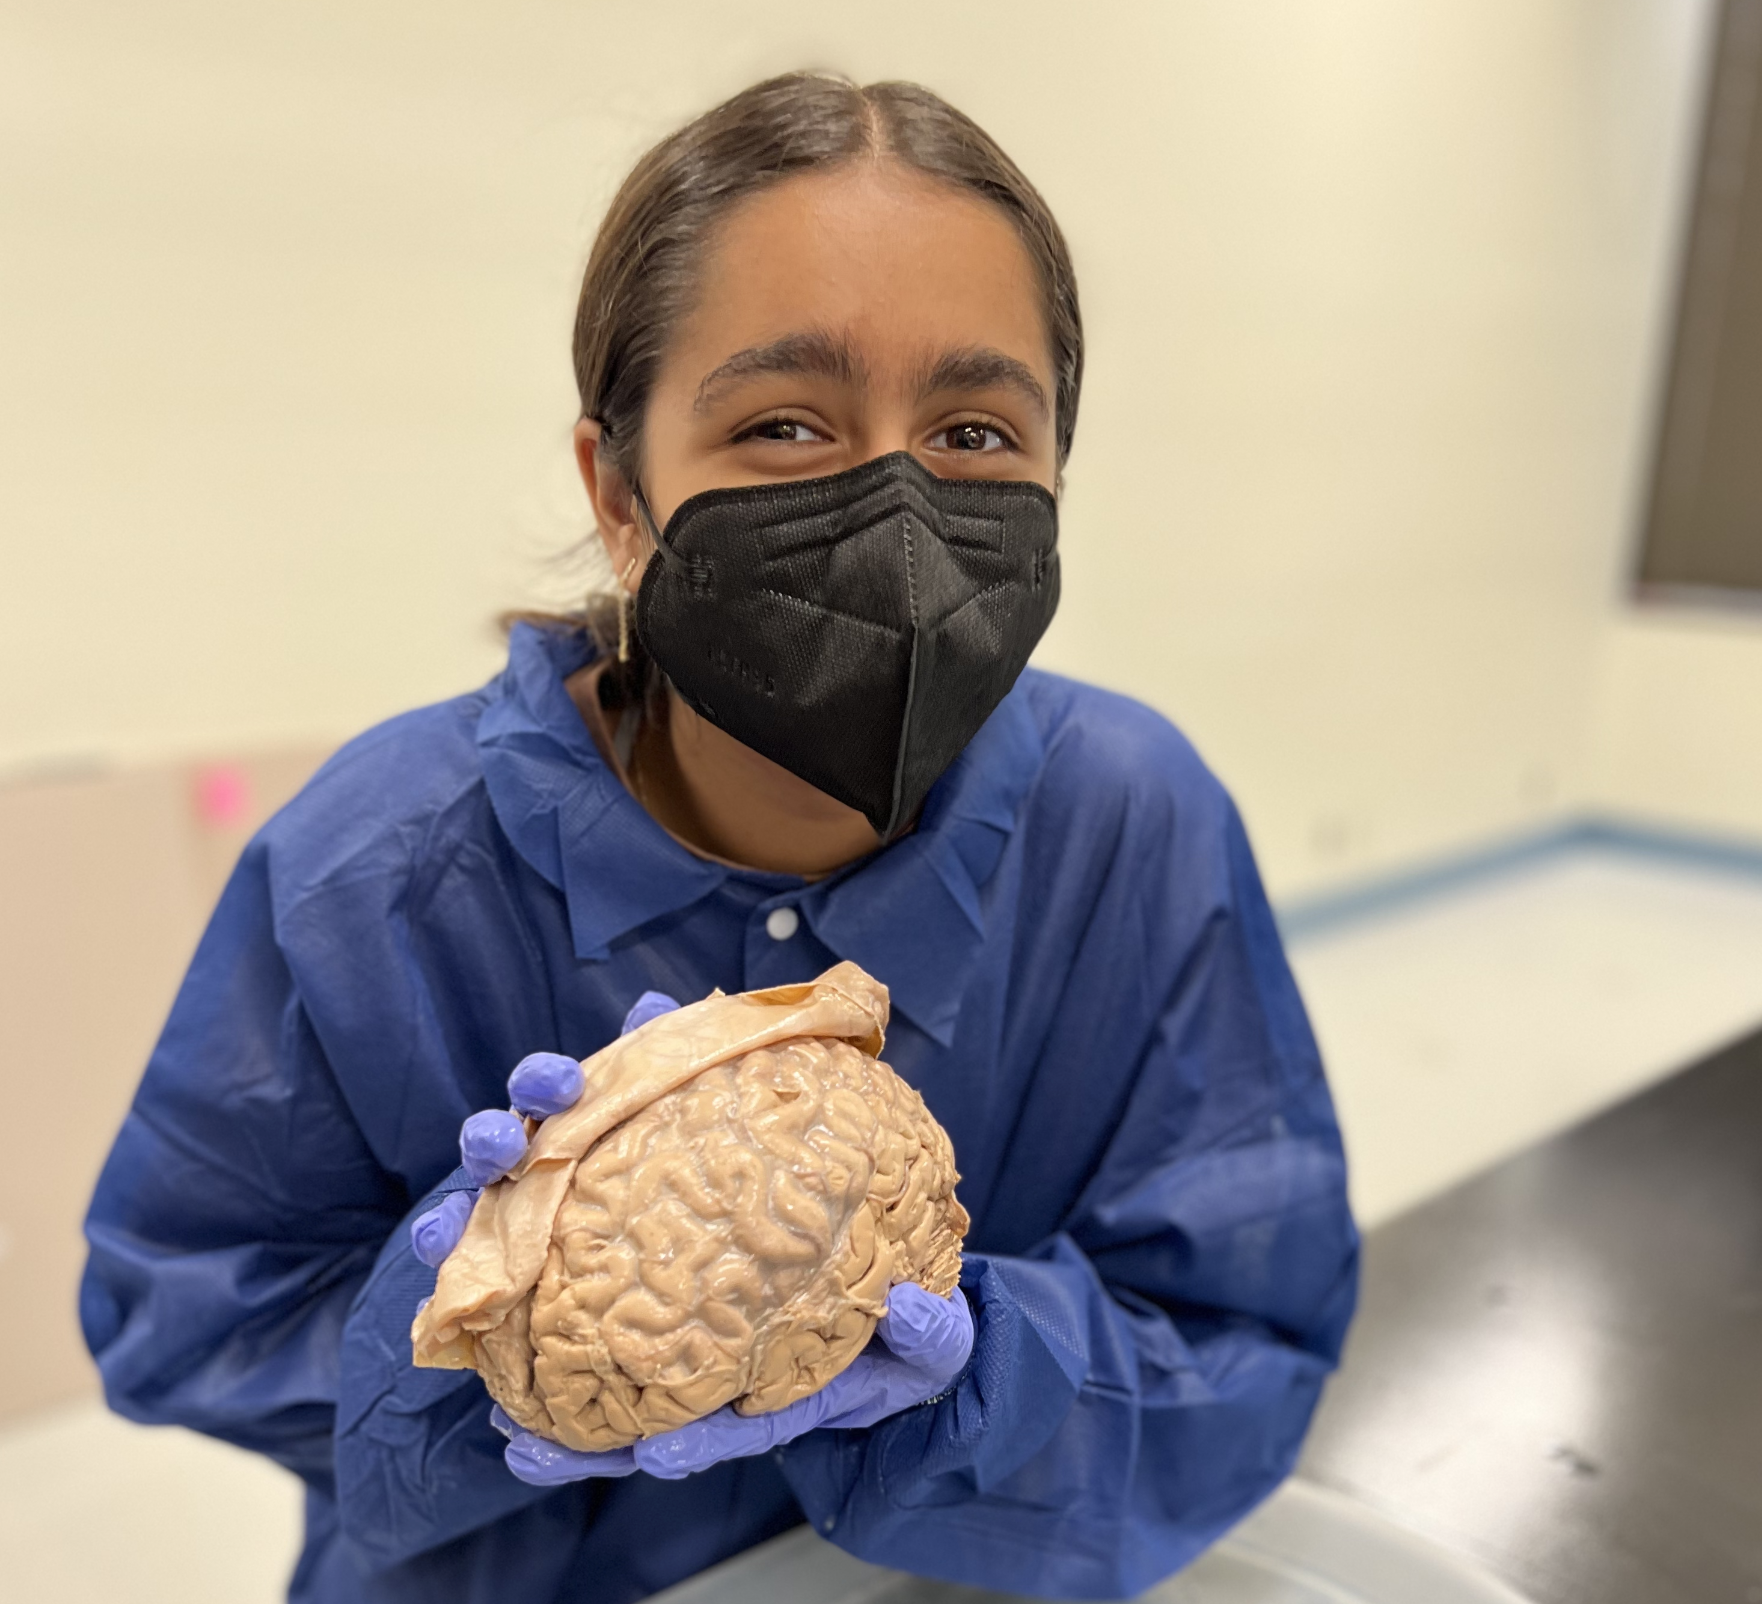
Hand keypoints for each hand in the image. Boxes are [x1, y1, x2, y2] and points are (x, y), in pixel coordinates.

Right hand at [409, 988, 681, 1267]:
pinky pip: (456, 1254)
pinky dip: (442, 1250)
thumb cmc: (635, 1147)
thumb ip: (650, 1053)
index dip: (545, 1081)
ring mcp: (500, 1206)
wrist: (641, 1242)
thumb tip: (652, 1004)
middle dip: (493, 1140)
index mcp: (557, 1116)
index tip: (565, 1086)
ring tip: (454, 1219)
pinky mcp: (489, 1258)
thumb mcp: (649, 1101)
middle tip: (507, 1147)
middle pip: (494, 1140)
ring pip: (467, 1199)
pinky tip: (442, 1254)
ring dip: (456, 1205)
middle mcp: (521, 1156)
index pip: (541, 1087)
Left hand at [498, 1282, 973, 1485]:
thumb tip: (913, 1312)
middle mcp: (727, 1389)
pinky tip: (504, 1342)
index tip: (658, 1455)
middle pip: (649, 1421)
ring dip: (550, 1396)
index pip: (735, 1426)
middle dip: (587, 1442)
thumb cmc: (905, 1342)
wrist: (890, 1319)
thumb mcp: (933, 1341)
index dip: (698, 1441)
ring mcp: (694, 1354)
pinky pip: (606, 1322)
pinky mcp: (670, 1304)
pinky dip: (557, 1331)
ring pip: (613, 1382)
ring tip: (499, 1427)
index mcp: (784, 1396)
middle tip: (526, 1447)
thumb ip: (929, 1336)